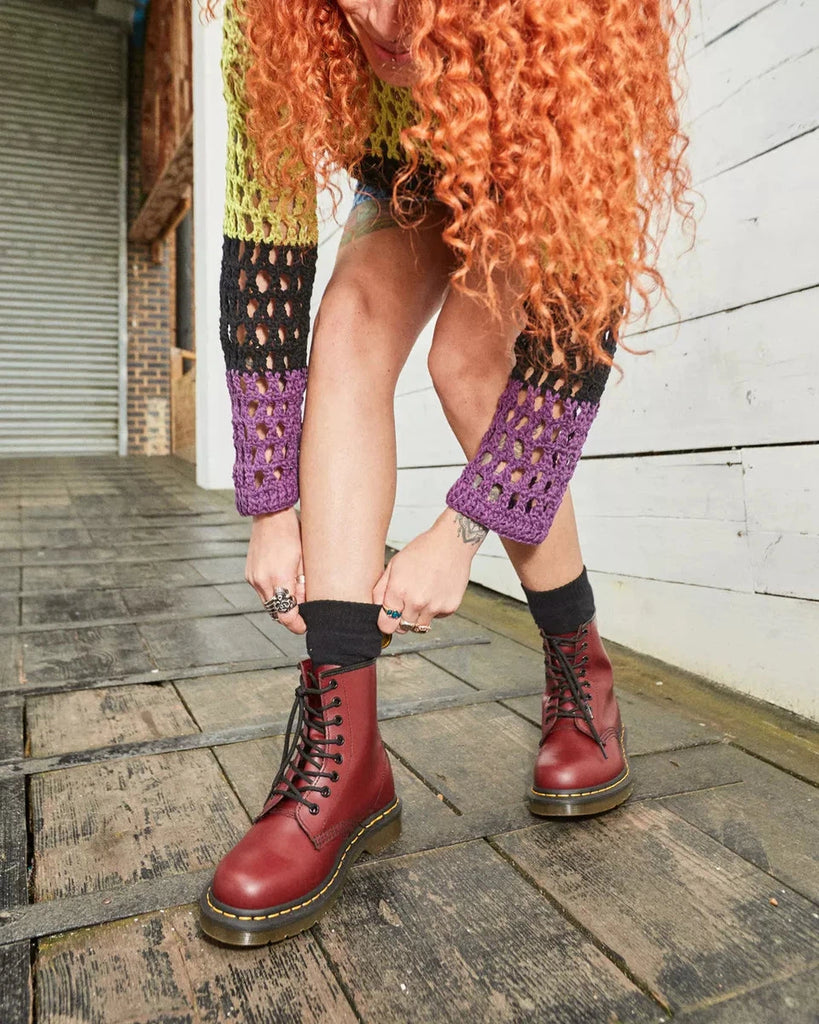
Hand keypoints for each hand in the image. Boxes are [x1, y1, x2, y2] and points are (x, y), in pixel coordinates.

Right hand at [246, 507, 306, 633]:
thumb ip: (304, 584)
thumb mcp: (305, 558)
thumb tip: (306, 603)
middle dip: (290, 614)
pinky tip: (283, 581)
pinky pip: (262, 592)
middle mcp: (261, 580)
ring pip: (268, 603)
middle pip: (276, 612)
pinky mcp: (249, 574)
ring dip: (281, 603)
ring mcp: (253, 578)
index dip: (296, 625)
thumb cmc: (292, 531)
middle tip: (304, 610)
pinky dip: (273, 592)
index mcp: (278, 577)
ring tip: (295, 591)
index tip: (305, 626)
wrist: (270, 514)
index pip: (286, 614)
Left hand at [373, 508, 487, 634]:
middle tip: (406, 603)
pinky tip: (434, 592)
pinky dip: (433, 610)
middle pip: (403, 628)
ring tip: (421, 596)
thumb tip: (375, 609)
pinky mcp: (449, 608)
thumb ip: (381, 590)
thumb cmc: (422, 550)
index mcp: (399, 591)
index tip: (388, 618)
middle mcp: (416, 602)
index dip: (385, 622)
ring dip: (417, 617)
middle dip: (401, 619)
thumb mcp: (394, 565)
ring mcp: (434, 607)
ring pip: (419, 627)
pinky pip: (436, 618)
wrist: (451, 543)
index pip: (386, 625)